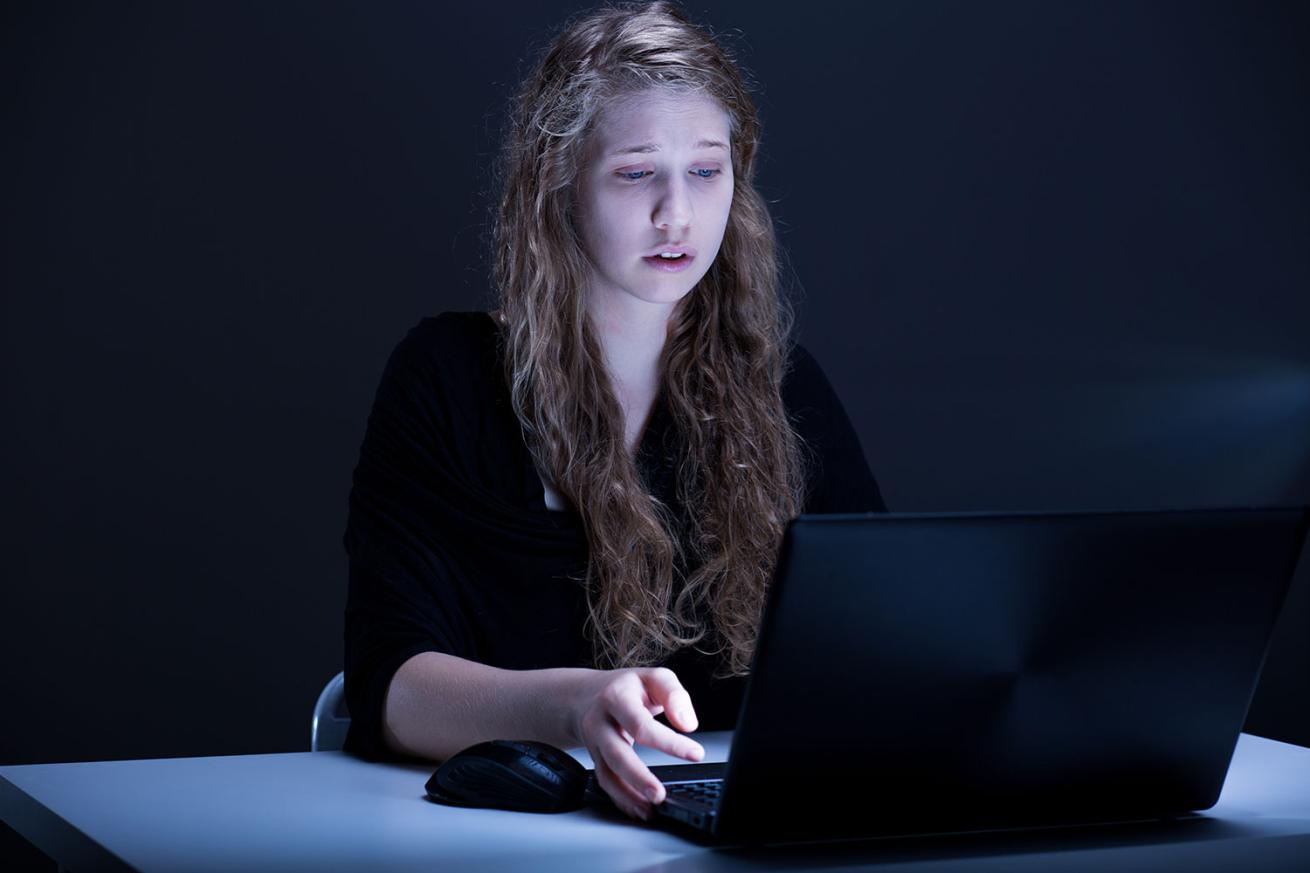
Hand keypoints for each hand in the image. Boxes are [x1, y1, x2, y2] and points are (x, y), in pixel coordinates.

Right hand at [568, 667, 704, 821]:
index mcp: (616, 697)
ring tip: (651, 809)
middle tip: (660, 795)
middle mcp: (600, 721)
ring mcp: (594, 742)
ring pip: (607, 772)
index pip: (642, 724)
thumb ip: (674, 695)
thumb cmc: (627, 687)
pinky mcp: (595, 758)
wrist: (585, 695)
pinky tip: (638, 808)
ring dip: (628, 795)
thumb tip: (687, 724)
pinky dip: (621, 798)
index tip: (696, 754)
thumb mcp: (653, 677)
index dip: (669, 742)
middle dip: (638, 778)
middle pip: (617, 753)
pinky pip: (605, 781)